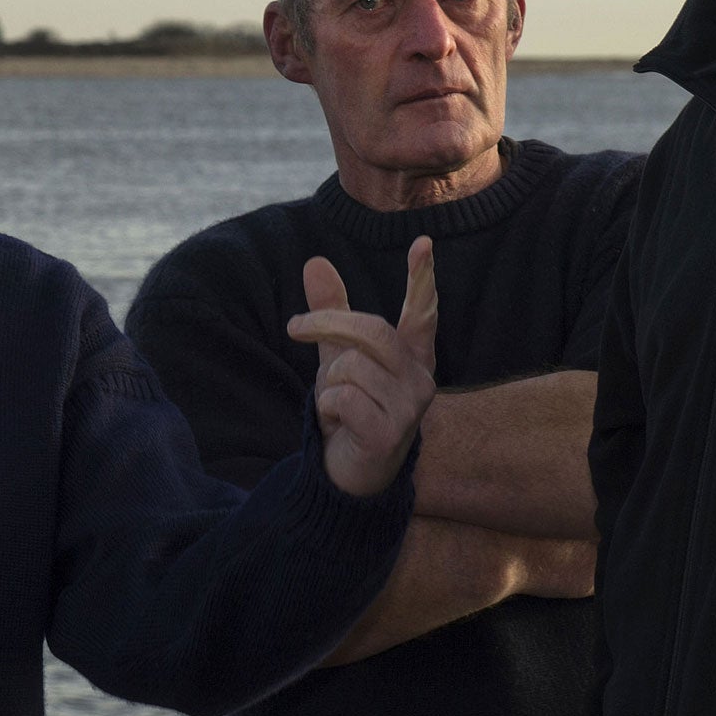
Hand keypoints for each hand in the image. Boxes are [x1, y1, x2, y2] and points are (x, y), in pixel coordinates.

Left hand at [286, 235, 437, 496]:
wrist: (349, 474)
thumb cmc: (350, 409)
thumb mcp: (337, 355)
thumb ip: (332, 312)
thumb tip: (315, 261)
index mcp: (412, 356)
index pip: (422, 312)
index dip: (422, 278)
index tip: (422, 242)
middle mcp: (420, 379)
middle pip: (371, 331)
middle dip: (326, 323)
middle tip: (293, 327)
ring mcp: (409, 408)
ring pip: (350, 366)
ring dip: (327, 384)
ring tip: (337, 405)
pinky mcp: (389, 434)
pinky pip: (342, 398)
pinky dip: (326, 407)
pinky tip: (337, 424)